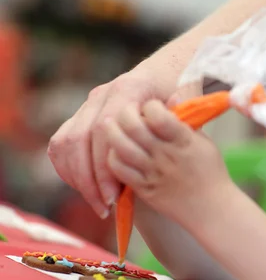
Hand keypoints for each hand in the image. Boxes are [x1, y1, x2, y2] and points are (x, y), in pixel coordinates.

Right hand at [47, 65, 188, 218]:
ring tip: (98, 204)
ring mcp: (89, 104)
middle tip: (105, 207)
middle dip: (89, 179)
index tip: (115, 196)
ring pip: (66, 143)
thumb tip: (178, 115)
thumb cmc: (178, 89)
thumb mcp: (187, 98)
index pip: (103, 131)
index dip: (105, 167)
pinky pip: (63, 144)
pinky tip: (87, 190)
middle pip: (79, 140)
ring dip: (77, 177)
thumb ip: (182, 112)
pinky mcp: (82, 114)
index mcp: (127, 90)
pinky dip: (70, 169)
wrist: (165, 72)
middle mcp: (102, 94)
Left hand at [104, 99, 233, 221]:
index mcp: (184, 141)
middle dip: (125, 114)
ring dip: (113, 133)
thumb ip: (185, 120)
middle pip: (133, 128)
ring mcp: (153, 173)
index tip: (151, 106)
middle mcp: (166, 156)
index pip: (157, 116)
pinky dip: (112, 156)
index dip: (150, 106)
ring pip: (120, 147)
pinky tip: (117, 150)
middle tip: (127, 111)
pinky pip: (118, 169)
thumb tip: (172, 96)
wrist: (211, 208)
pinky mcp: (143, 188)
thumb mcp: (203, 141)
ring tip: (115, 126)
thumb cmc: (209, 170)